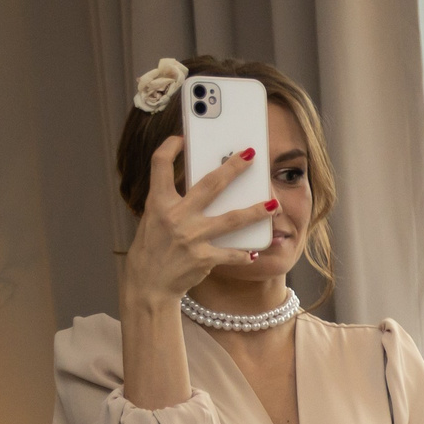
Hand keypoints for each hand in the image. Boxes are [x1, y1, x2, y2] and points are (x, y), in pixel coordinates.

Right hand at [120, 138, 276, 303]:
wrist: (148, 285)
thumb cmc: (152, 250)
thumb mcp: (153, 220)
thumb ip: (173, 203)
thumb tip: (199, 186)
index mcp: (158, 203)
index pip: (159, 165)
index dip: (169, 147)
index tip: (182, 137)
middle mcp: (175, 217)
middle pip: (210, 185)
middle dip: (233, 167)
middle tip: (250, 154)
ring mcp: (191, 237)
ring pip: (231, 219)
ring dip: (256, 211)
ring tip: (274, 204)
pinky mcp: (203, 258)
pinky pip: (231, 253)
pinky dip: (244, 254)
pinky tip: (255, 252)